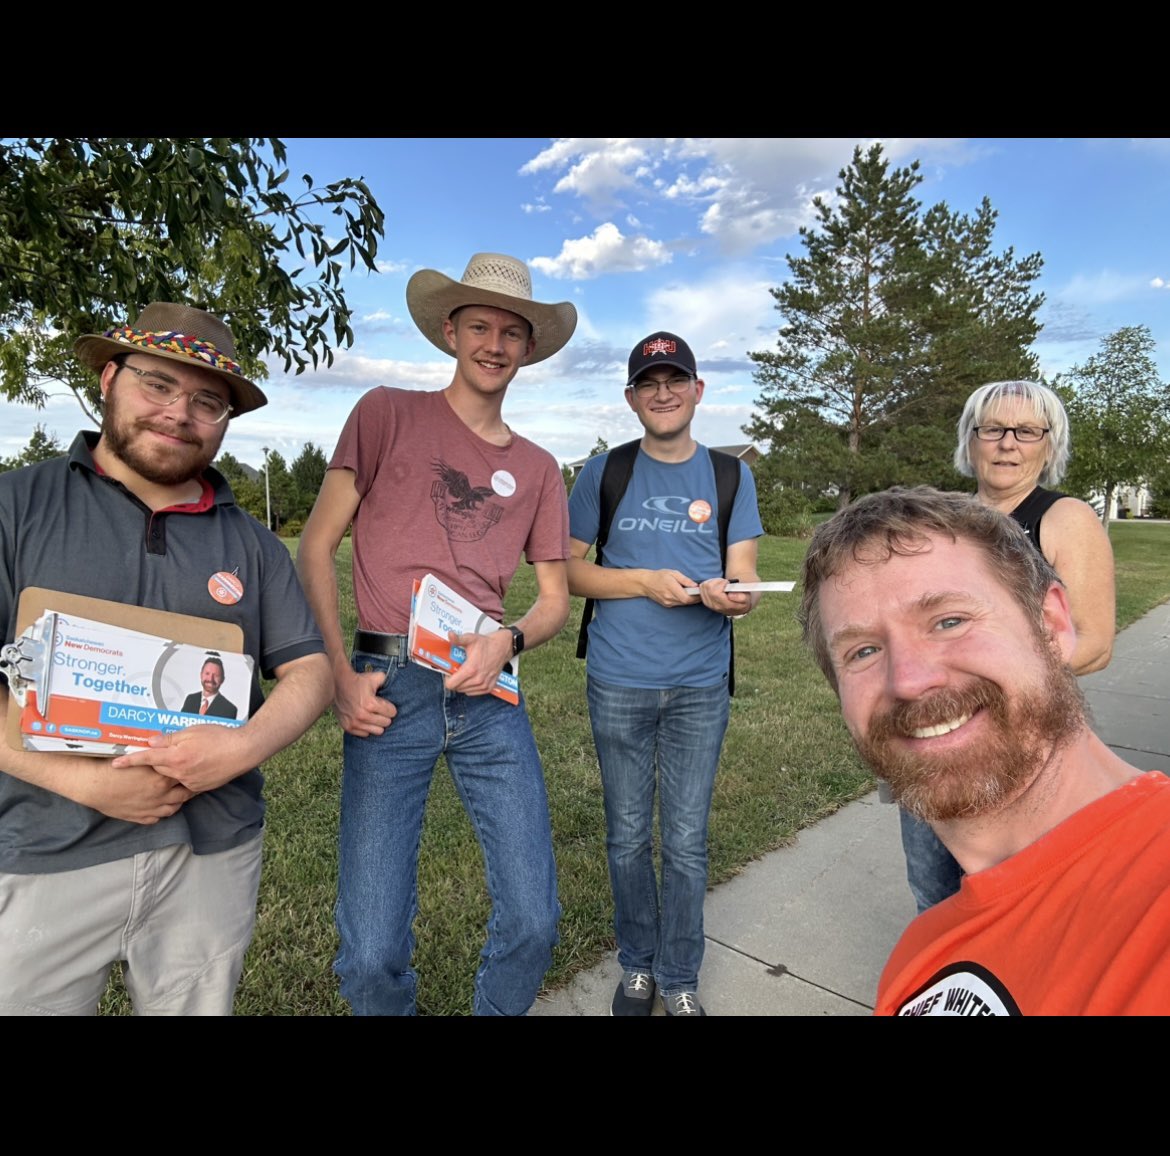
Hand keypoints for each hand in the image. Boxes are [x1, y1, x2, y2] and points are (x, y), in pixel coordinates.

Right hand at [72, 760, 193, 824]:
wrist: (94, 785)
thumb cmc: (114, 767)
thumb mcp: (139, 758)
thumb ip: (156, 757)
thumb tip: (167, 751)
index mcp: (162, 778)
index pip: (184, 775)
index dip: (189, 771)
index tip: (192, 768)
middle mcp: (160, 795)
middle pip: (184, 794)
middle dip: (190, 788)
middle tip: (193, 783)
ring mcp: (151, 808)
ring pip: (173, 808)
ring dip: (178, 802)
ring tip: (180, 795)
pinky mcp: (140, 817)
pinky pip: (157, 818)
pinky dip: (161, 813)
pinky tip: (161, 807)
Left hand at [111, 724, 251, 793]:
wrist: (243, 751)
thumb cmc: (220, 737)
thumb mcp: (193, 731)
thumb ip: (170, 738)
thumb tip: (151, 742)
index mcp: (177, 757)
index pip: (147, 759)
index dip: (130, 761)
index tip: (116, 763)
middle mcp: (180, 773)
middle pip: (157, 769)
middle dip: (155, 762)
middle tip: (158, 753)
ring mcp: (190, 783)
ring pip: (170, 777)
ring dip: (170, 769)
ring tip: (182, 758)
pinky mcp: (199, 788)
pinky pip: (184, 784)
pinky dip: (183, 776)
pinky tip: (192, 767)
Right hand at [333, 665, 397, 736]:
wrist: (337, 684)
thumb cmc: (357, 681)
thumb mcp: (373, 677)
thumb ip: (385, 679)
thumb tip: (392, 681)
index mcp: (370, 704)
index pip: (392, 713)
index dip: (391, 708)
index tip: (387, 706)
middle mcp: (363, 715)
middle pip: (386, 723)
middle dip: (386, 716)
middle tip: (381, 711)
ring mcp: (355, 723)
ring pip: (378, 731)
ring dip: (377, 724)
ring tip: (374, 716)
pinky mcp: (348, 727)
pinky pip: (365, 734)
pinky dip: (366, 728)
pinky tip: (365, 720)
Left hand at [444, 628, 513, 696]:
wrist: (502, 648)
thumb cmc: (486, 644)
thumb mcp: (470, 639)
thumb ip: (458, 639)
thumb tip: (450, 635)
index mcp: (471, 669)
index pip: (451, 684)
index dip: (447, 678)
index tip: (450, 672)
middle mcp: (478, 679)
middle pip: (457, 688)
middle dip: (454, 680)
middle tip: (458, 670)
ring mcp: (484, 685)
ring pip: (464, 691)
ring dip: (462, 684)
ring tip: (465, 673)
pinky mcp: (488, 687)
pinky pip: (473, 693)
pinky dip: (470, 687)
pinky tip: (471, 678)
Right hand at [643, 569, 700, 607]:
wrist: (646, 583)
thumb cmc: (659, 576)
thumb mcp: (673, 573)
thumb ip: (685, 580)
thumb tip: (695, 585)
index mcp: (671, 589)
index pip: (687, 598)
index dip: (696, 598)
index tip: (701, 593)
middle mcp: (669, 598)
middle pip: (686, 602)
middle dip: (694, 598)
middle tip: (699, 593)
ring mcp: (667, 602)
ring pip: (683, 603)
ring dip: (689, 599)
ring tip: (693, 593)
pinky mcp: (666, 604)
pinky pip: (678, 604)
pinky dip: (683, 600)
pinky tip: (684, 594)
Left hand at [698, 577, 753, 617]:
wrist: (739, 605)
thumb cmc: (743, 599)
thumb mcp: (746, 598)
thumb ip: (741, 597)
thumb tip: (730, 596)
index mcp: (725, 606)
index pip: (715, 593)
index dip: (721, 584)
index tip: (727, 582)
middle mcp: (716, 606)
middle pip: (708, 588)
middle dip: (716, 581)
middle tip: (724, 582)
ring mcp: (709, 604)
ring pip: (703, 587)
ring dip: (712, 582)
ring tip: (721, 584)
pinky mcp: (705, 601)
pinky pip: (701, 589)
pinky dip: (707, 584)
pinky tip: (716, 586)